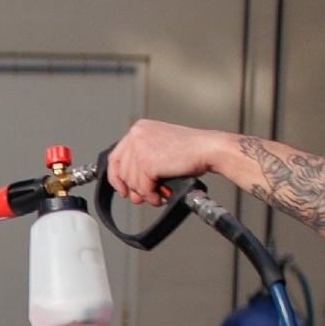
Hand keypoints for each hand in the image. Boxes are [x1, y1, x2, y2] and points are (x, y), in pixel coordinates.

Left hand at [106, 120, 237, 204]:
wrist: (209, 149)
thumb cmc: (190, 150)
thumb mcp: (159, 147)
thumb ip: (141, 158)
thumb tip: (127, 184)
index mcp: (138, 129)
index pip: (114, 158)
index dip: (116, 178)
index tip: (122, 189)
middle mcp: (136, 135)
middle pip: (122, 172)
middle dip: (133, 188)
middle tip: (144, 196)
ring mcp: (140, 148)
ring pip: (132, 182)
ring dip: (144, 193)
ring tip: (157, 194)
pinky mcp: (147, 161)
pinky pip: (142, 187)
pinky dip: (151, 195)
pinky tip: (160, 196)